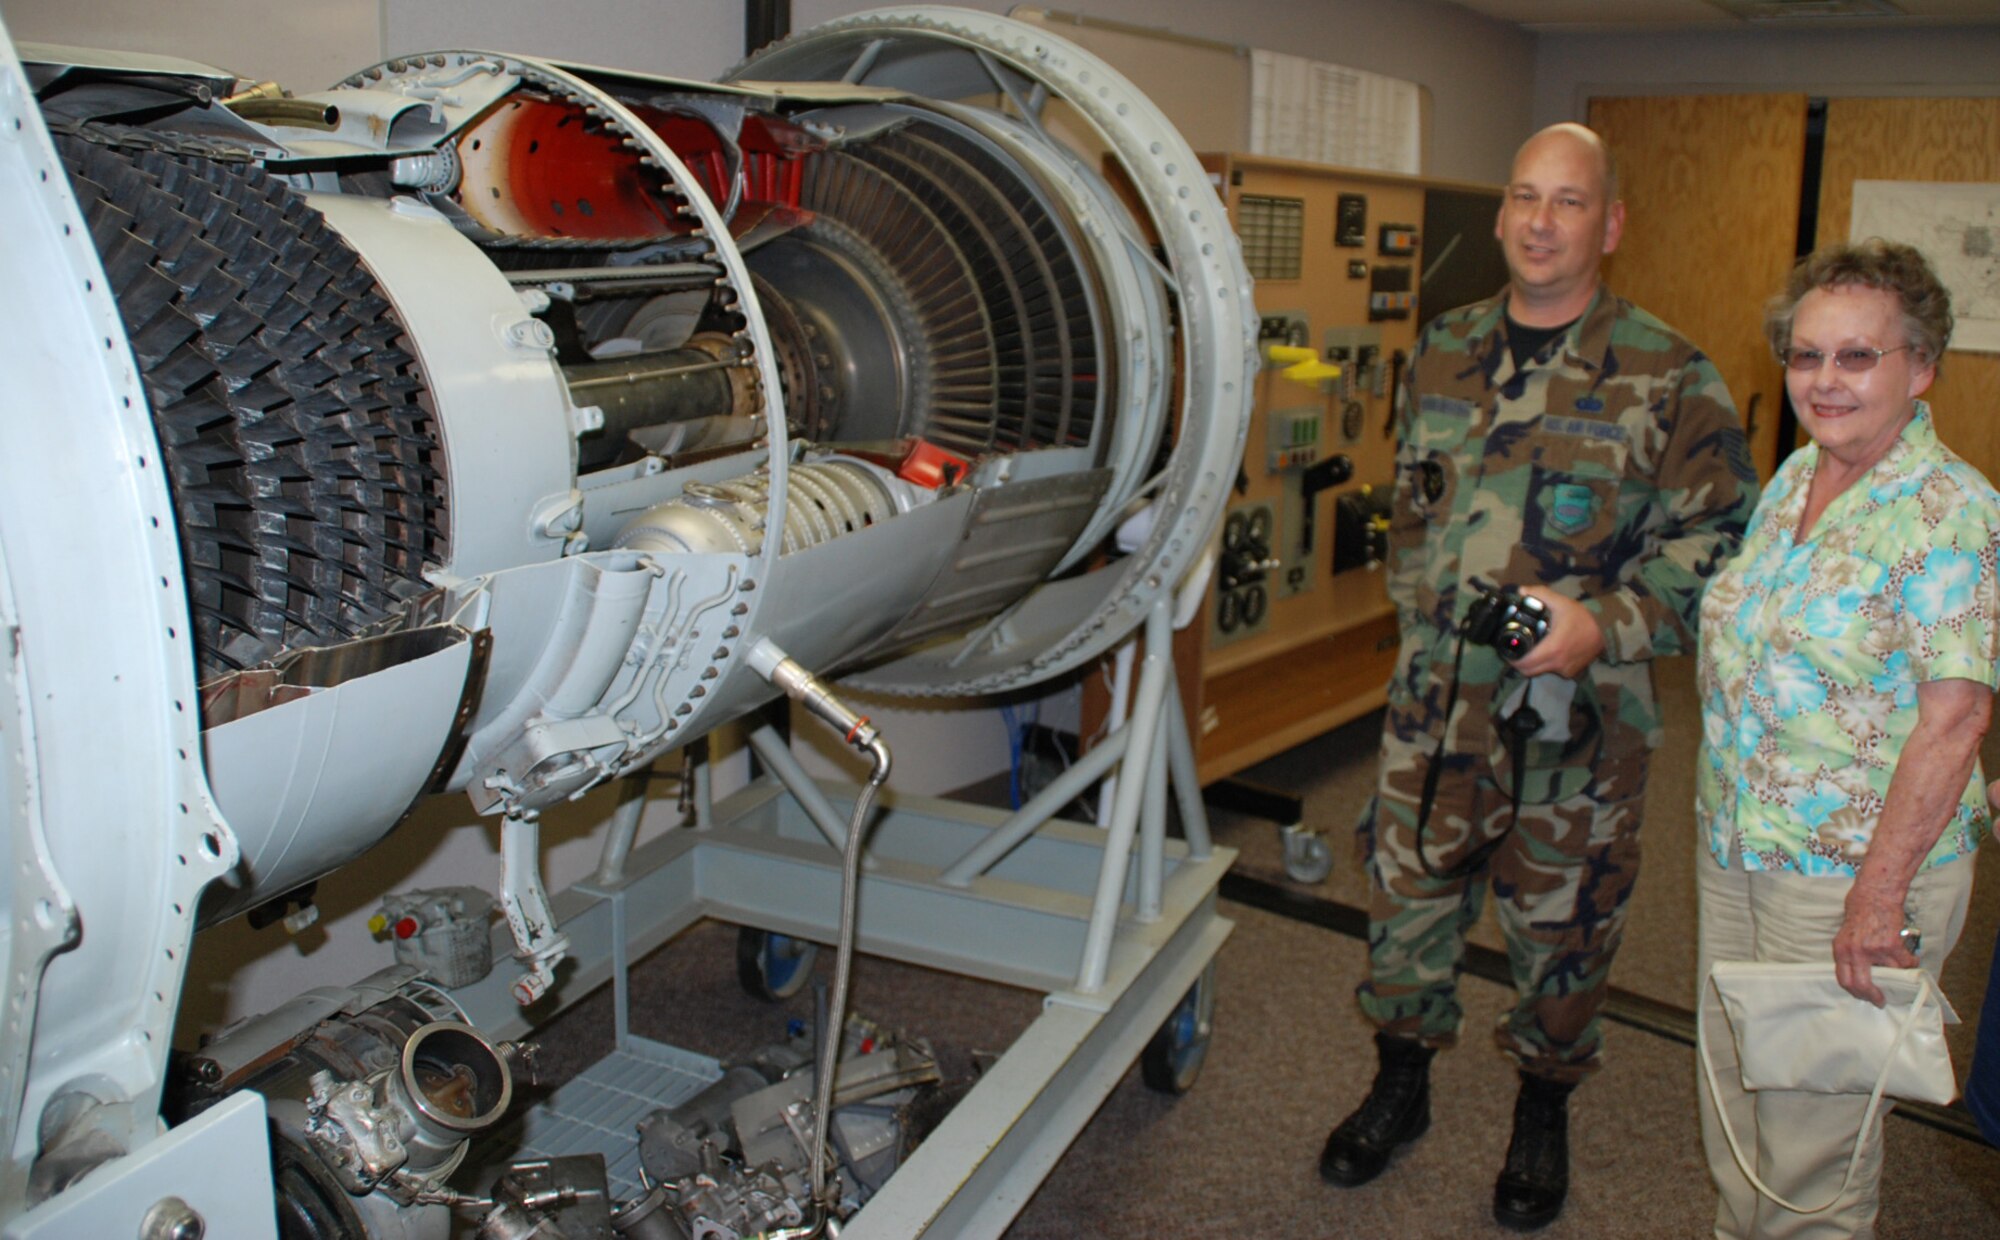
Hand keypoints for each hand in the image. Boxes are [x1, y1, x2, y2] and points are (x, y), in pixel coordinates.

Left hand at [1508, 586, 1605, 679]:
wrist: (1606, 630)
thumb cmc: (1582, 617)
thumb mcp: (1561, 602)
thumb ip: (1540, 594)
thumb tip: (1521, 591)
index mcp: (1552, 649)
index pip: (1524, 663)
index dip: (1512, 659)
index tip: (1507, 650)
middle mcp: (1557, 663)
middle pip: (1528, 671)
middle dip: (1519, 662)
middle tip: (1515, 649)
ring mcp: (1565, 670)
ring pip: (1540, 672)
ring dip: (1532, 664)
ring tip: (1530, 649)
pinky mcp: (1571, 672)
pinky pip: (1553, 671)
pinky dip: (1547, 664)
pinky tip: (1547, 652)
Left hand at [1832, 887, 1917, 1006]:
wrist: (1875, 893)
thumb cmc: (1860, 911)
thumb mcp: (1846, 934)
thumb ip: (1850, 953)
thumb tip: (1860, 974)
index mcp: (1840, 950)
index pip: (1844, 980)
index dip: (1854, 992)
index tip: (1863, 997)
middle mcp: (1854, 952)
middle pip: (1861, 985)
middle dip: (1872, 996)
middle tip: (1880, 1000)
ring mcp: (1873, 950)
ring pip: (1889, 975)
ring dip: (1898, 976)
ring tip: (1901, 973)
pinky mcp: (1891, 946)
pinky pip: (1905, 963)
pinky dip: (1911, 964)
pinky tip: (1912, 960)